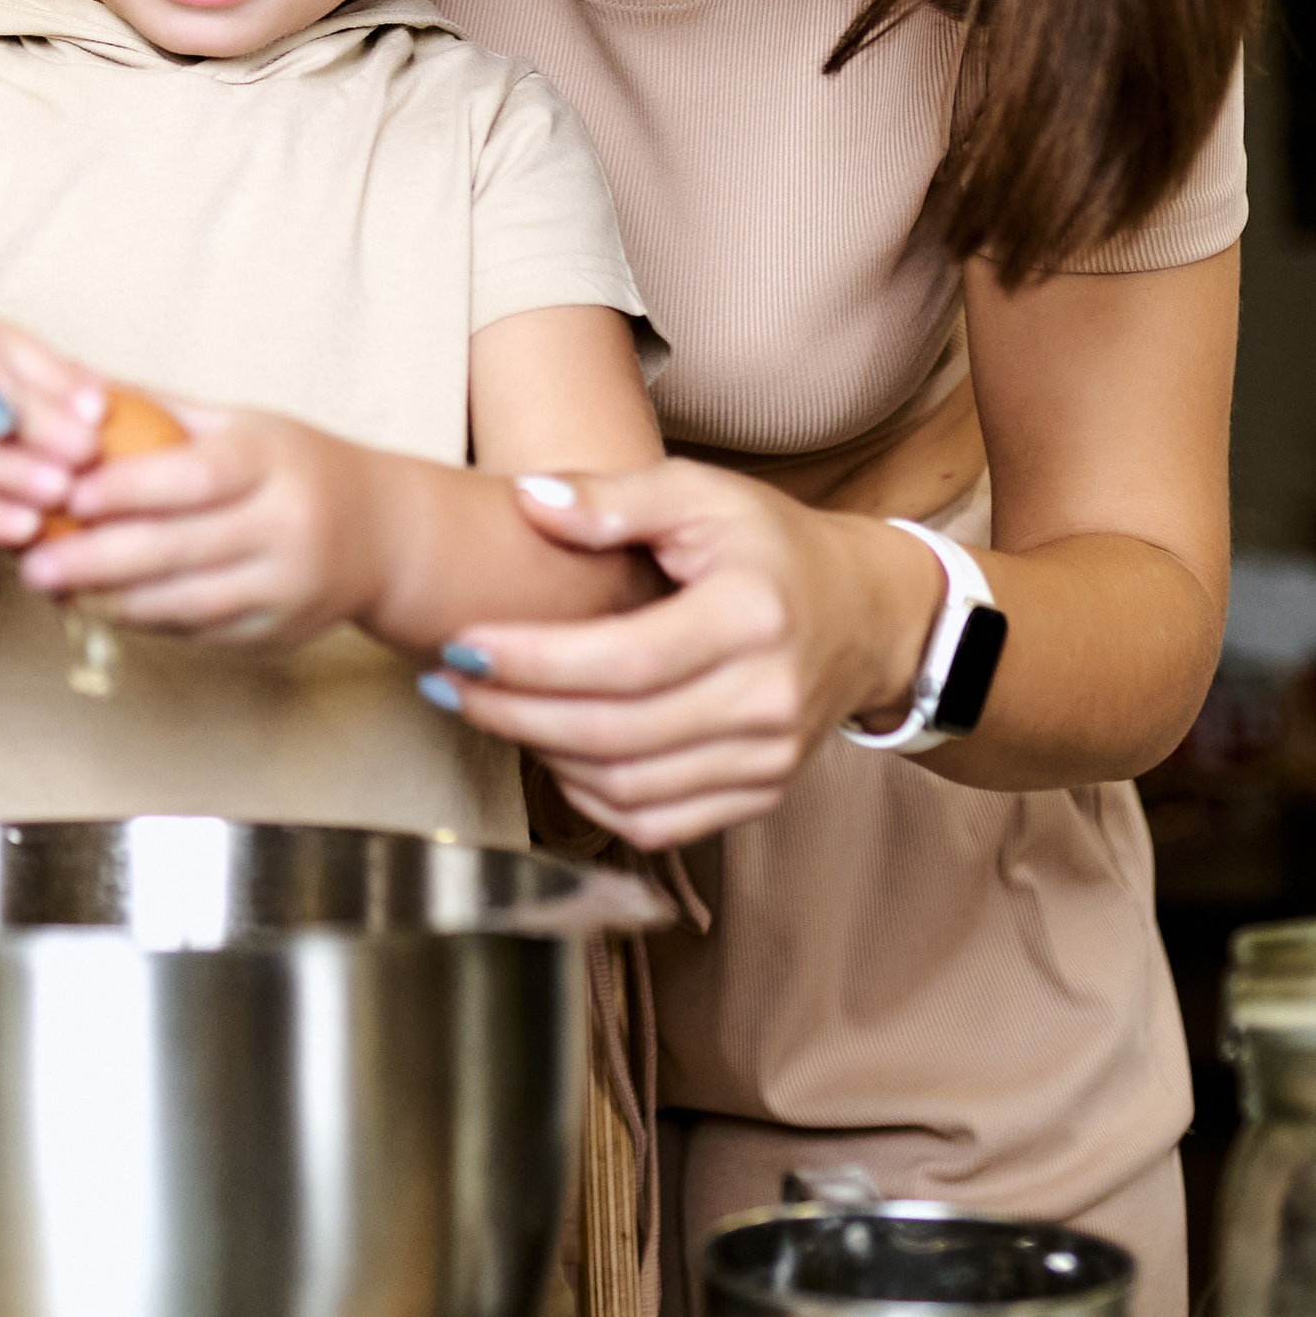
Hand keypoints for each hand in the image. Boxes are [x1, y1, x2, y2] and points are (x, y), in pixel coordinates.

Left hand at [18, 403, 393, 647]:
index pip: (194, 477)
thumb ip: (160, 410)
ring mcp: (284, 587)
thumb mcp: (243, 422)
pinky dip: (143, 621)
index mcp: (272, 462)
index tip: (68, 494)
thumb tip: (74, 386)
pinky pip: (198, 630)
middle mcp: (285, 526)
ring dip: (109, 601)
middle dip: (96, 560)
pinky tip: (99, 607)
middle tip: (31, 565)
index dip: (128, 489)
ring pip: (183, 602)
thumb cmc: (296, 465)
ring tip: (51, 589)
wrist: (385, 535)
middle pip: (179, 548)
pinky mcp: (277, 632)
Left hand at [427, 462, 942, 847]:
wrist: (866, 613)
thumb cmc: (771, 544)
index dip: (532, 661)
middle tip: (449, 684)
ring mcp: (770, 758)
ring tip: (491, 710)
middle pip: (615, 734)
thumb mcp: (702, 493)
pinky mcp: (763, 794)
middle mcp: (768, 698)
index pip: (622, 660)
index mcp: (751, 615)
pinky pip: (658, 823)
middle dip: (515, 713)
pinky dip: (592, 799)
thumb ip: (614, 497)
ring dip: (544, 756)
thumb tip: (527, 502)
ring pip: (630, 789)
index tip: (461, 645)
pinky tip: (552, 752)